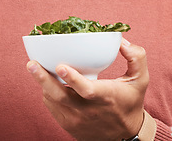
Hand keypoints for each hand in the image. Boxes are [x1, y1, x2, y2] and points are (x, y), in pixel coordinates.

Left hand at [27, 39, 147, 140]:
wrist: (126, 135)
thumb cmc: (131, 102)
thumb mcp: (141, 79)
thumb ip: (137, 57)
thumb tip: (122, 41)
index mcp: (105, 97)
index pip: (86, 90)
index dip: (72, 78)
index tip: (60, 65)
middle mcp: (88, 111)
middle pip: (61, 96)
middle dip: (43, 79)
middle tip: (31, 63)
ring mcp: (76, 120)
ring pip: (53, 101)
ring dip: (43, 84)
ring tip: (35, 67)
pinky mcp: (69, 126)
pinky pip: (53, 108)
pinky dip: (47, 94)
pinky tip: (46, 81)